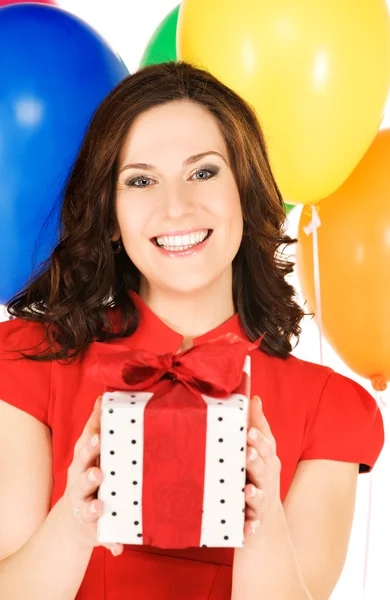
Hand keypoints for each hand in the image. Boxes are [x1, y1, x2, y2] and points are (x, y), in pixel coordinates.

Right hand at [61, 395, 123, 556]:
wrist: (74, 521)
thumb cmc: (90, 477)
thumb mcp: (91, 455)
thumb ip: (98, 430)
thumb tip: (103, 396)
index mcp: (83, 463)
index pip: (86, 447)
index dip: (91, 437)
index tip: (98, 429)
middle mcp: (80, 484)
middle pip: (83, 474)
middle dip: (89, 469)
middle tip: (97, 468)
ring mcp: (84, 507)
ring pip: (88, 505)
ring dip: (94, 505)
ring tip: (100, 504)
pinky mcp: (92, 529)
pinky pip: (102, 536)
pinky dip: (109, 541)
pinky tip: (116, 546)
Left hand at [244, 395, 281, 538]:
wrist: (266, 523)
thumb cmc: (259, 476)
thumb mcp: (259, 451)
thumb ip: (256, 425)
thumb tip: (254, 397)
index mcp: (265, 459)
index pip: (264, 445)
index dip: (257, 436)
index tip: (248, 428)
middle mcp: (266, 479)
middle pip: (262, 468)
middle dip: (256, 459)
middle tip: (248, 450)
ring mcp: (261, 501)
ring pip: (258, 496)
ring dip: (254, 492)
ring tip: (248, 490)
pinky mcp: (253, 522)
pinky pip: (252, 526)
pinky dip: (250, 528)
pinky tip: (248, 528)